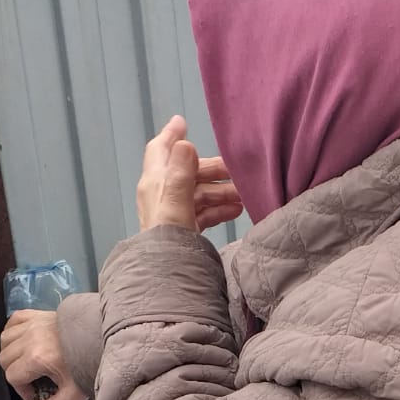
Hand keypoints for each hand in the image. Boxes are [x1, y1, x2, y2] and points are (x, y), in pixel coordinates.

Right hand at [0, 309, 88, 399]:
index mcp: (37, 358)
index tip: (32, 393)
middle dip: (13, 373)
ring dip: (10, 353)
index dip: (20, 389)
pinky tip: (20, 341)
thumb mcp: (74, 394)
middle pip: (4, 358)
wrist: (102, 338)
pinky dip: (12, 331)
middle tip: (28, 380)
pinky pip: (13, 320)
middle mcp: (30, 339)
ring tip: (23, 362)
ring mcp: (32, 324)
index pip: (12, 376)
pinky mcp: (37, 314)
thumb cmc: (89, 364)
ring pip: (5, 340)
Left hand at [137, 117, 242, 233]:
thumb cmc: (168, 240)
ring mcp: (173, 213)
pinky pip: (202, 212)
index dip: (171, 135)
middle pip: (188, 172)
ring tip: (243, 194)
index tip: (183, 121)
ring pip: (198, 193)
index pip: (160, 149)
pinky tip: (236, 211)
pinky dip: (218, 209)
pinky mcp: (183, 229)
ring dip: (220, 190)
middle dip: (211, 169)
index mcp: (155, 183)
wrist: (166, 278)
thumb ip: (180, 174)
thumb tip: (185, 143)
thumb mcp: (175, 204)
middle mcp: (162, 194)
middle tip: (237, 170)